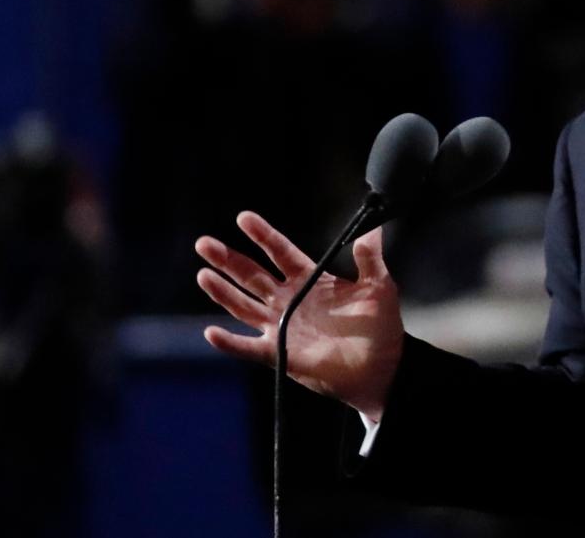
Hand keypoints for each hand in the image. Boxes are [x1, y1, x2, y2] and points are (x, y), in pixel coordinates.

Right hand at [195, 211, 403, 420]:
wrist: (381, 366)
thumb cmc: (379, 325)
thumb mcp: (378, 285)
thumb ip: (370, 257)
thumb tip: (371, 227)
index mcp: (309, 279)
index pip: (280, 251)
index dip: (262, 235)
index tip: (243, 218)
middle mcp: (289, 299)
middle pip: (252, 275)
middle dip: (229, 259)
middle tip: (204, 243)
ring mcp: (282, 326)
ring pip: (243, 306)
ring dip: (222, 292)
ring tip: (203, 274)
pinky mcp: (279, 353)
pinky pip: (248, 348)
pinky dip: (230, 342)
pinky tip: (212, 332)